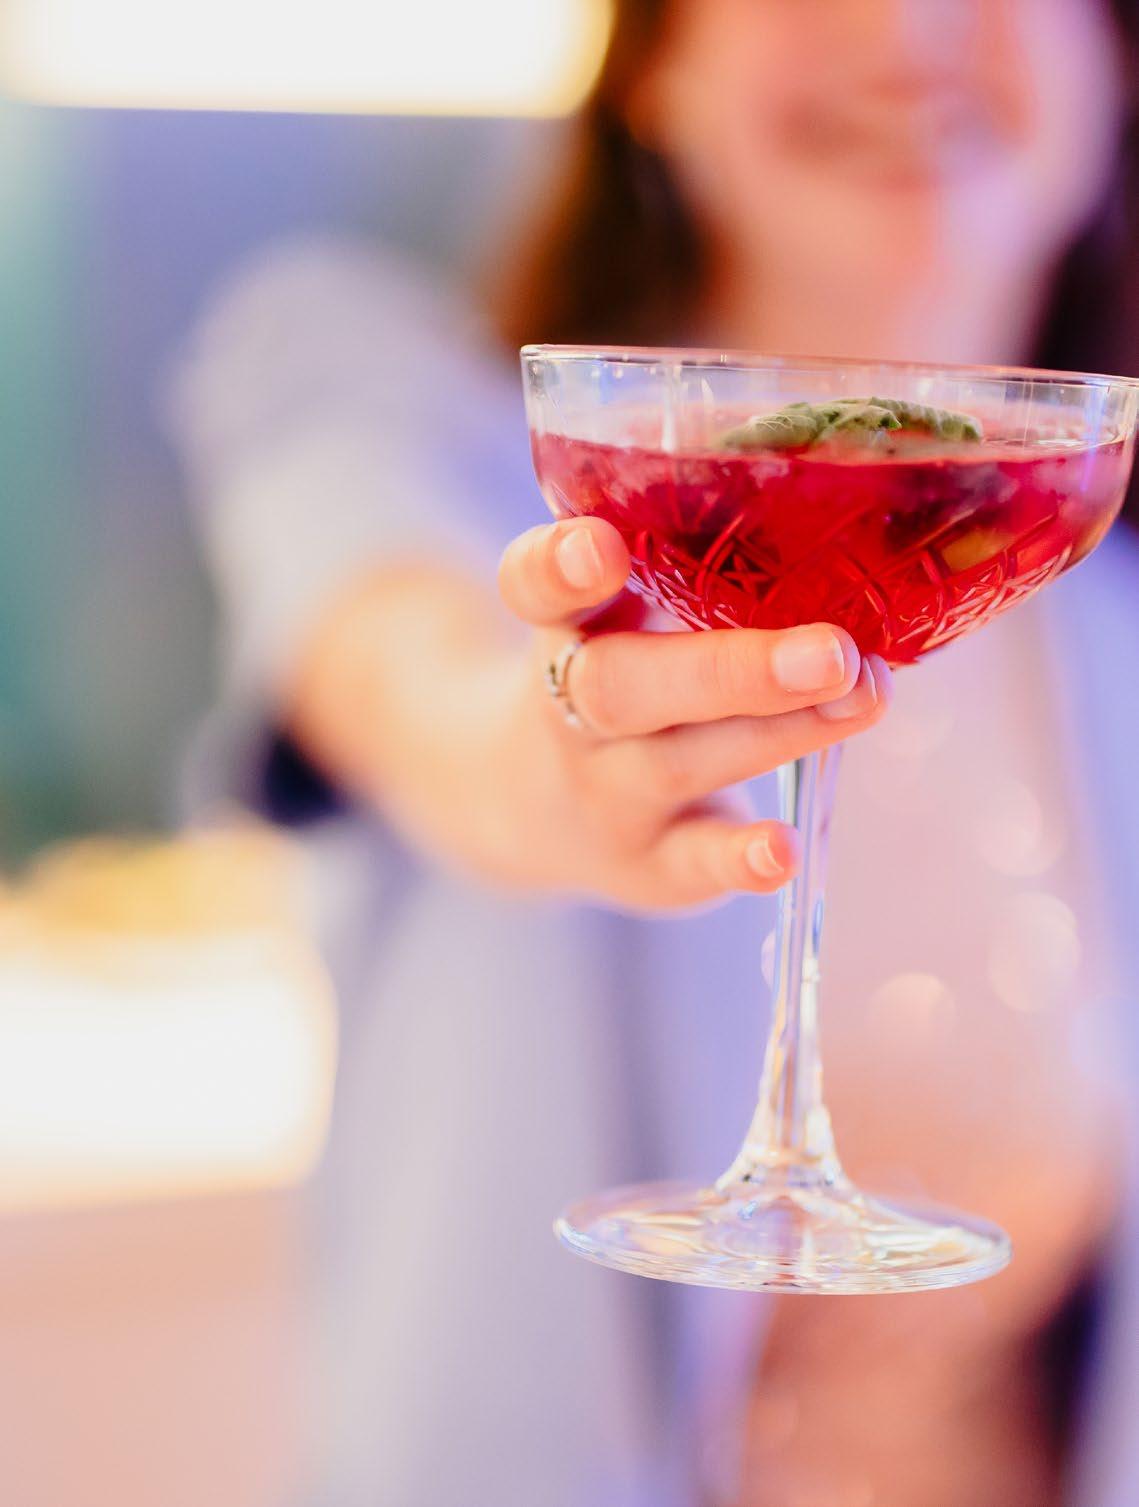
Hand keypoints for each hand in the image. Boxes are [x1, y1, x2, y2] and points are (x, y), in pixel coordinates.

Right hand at [493, 516, 891, 910]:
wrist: (524, 802)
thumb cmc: (613, 674)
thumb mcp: (618, 613)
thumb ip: (690, 566)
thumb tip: (851, 514)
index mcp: (565, 626)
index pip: (537, 588)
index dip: (561, 567)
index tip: (602, 545)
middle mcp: (571, 710)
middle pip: (621, 686)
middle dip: (729, 669)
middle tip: (830, 652)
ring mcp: (605, 792)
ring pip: (677, 763)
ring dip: (777, 735)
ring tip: (865, 702)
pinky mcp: (645, 864)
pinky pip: (689, 862)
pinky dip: (736, 859)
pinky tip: (782, 852)